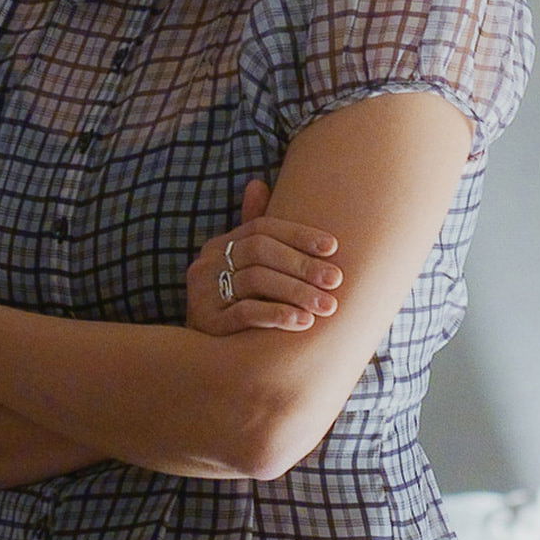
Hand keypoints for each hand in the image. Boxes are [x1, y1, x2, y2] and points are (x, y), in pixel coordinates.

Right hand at [186, 177, 343, 335]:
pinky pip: (245, 313)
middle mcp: (207, 263)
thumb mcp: (245, 268)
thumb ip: (255, 230)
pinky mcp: (207, 322)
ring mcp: (204, 292)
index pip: (262, 228)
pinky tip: (302, 322)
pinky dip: (277, 315)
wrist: (207, 357)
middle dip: (302, 264)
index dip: (298, 234)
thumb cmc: (237, 305)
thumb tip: (256, 183)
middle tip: (335, 280)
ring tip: (326, 306)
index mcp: (221, 244)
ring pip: (256, 281)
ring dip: (297, 292)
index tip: (332, 247)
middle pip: (260, 252)